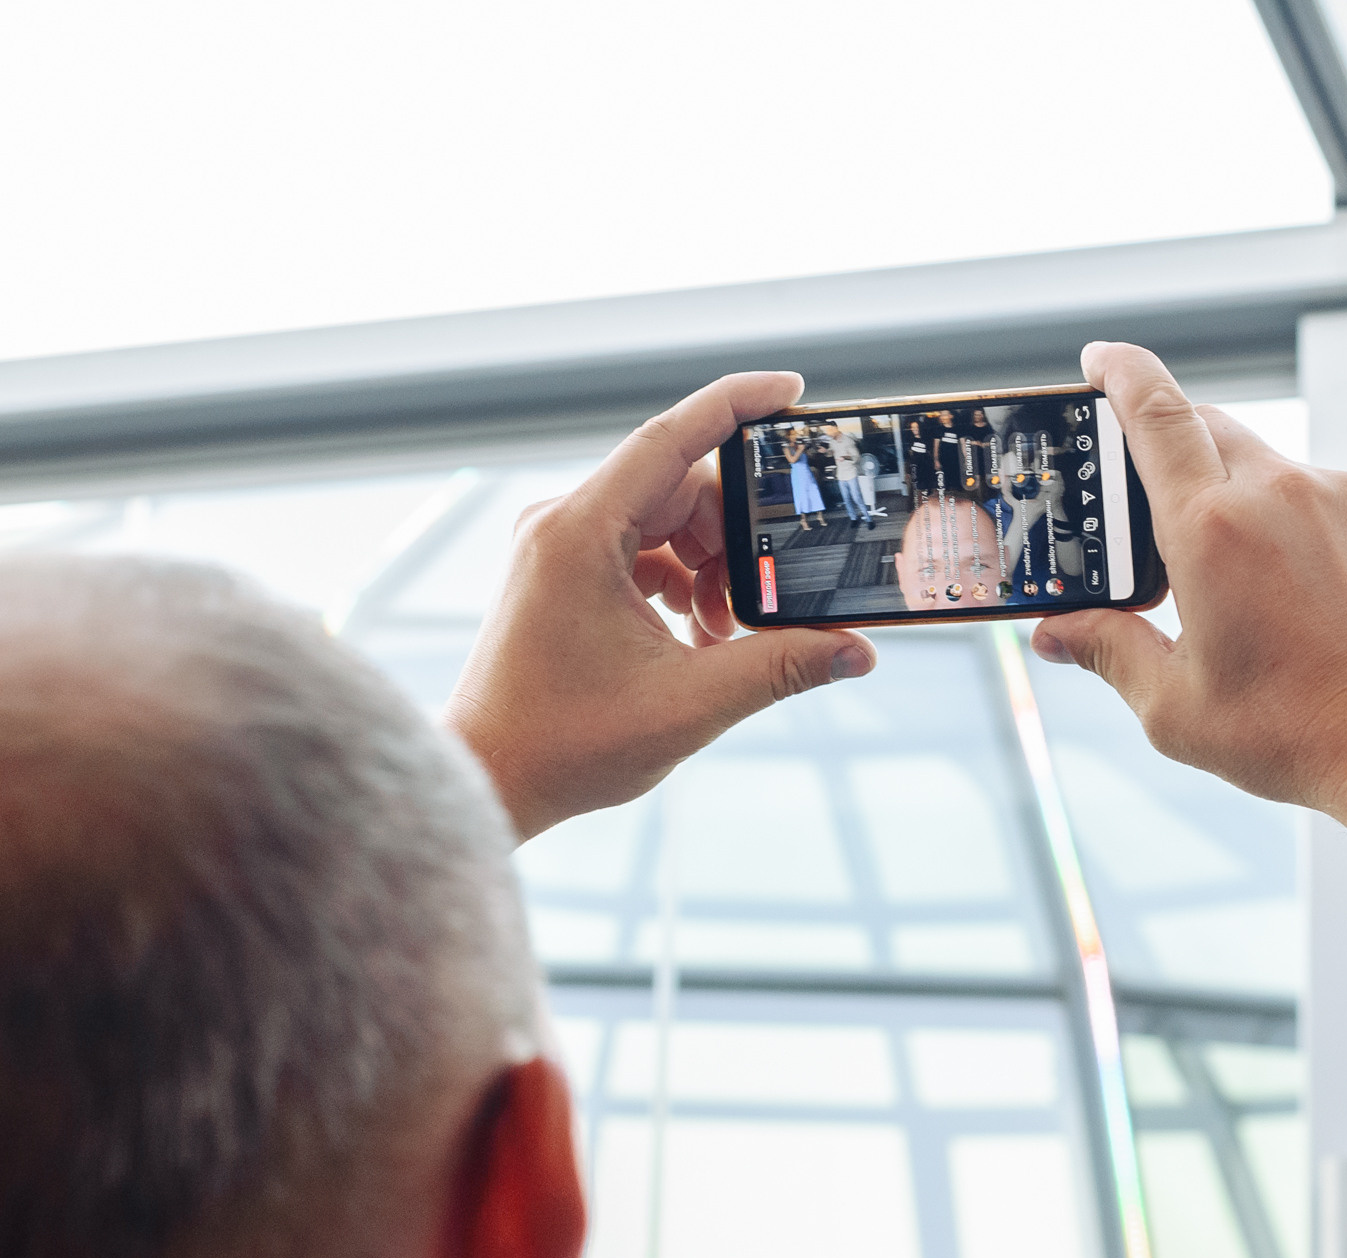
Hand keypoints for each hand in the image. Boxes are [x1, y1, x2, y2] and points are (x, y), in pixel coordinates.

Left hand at [445, 373, 875, 841]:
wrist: (490, 778)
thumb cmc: (563, 745)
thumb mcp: (689, 706)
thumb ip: (779, 667)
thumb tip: (856, 651)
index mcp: (580, 533)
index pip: (671, 438)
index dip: (736, 405)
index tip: (793, 390)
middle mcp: (562, 523)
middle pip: (681, 488)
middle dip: (736, 539)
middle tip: (763, 602)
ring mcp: (560, 545)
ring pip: (667, 521)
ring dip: (712, 569)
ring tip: (724, 638)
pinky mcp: (565, 571)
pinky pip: (643, 549)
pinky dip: (683, 583)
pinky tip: (700, 638)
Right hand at [1032, 342, 1346, 926]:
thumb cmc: (1291, 733)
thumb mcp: (1173, 706)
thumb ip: (1106, 649)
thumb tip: (1050, 632)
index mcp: (1209, 530)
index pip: (1154, 412)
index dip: (1121, 373)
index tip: (1099, 359)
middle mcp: (1280, 492)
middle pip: (1208, 431)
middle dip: (1172, 453)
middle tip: (1155, 508)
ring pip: (1274, 468)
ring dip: (1246, 503)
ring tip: (1256, 589)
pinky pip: (1333, 495)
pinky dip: (1308, 526)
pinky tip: (1314, 595)